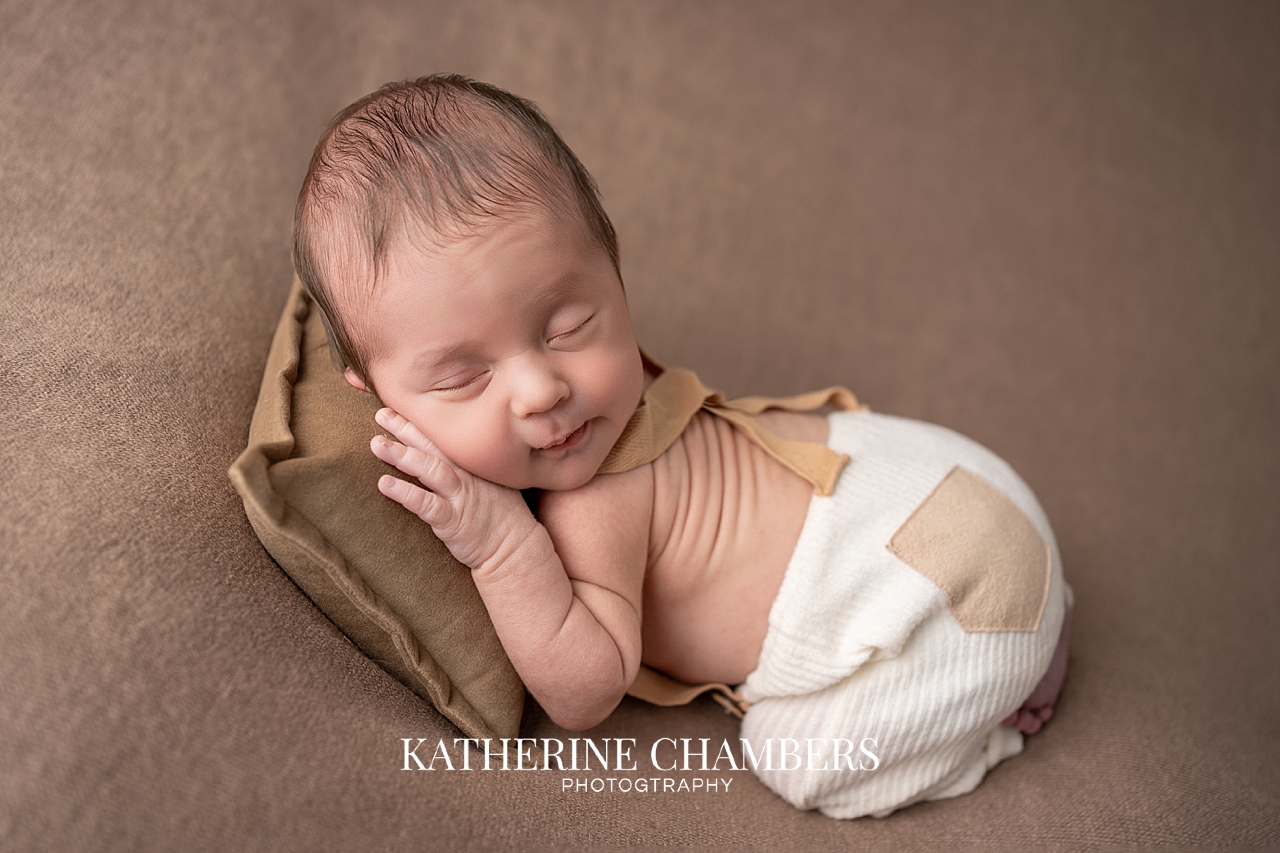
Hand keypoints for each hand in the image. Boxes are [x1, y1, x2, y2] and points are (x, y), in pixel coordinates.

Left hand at [369, 407, 535, 570]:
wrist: (517, 547)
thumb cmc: (504, 515)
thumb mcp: (493, 482)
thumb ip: (470, 468)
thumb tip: (448, 456)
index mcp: (472, 464)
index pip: (442, 438)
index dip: (419, 423)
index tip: (396, 409)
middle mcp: (465, 475)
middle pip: (432, 447)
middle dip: (406, 429)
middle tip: (381, 415)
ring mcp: (459, 497)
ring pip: (428, 469)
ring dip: (402, 455)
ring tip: (377, 444)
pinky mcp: (452, 521)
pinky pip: (426, 504)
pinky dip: (405, 493)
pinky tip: (383, 484)